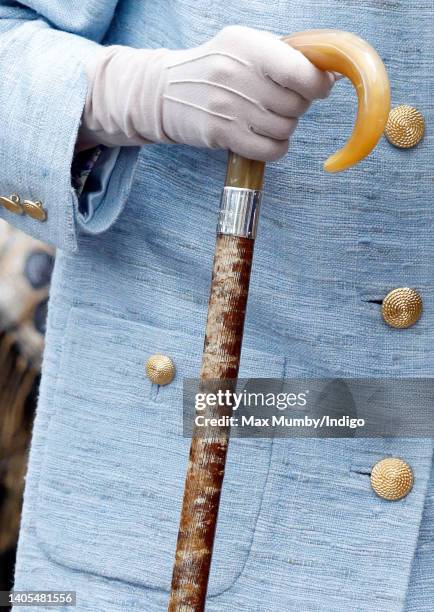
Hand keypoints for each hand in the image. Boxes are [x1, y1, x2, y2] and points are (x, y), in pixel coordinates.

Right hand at [79, 25, 333, 160]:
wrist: (162, 91)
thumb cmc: (212, 69)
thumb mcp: (242, 46)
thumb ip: (282, 55)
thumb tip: (328, 75)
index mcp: (247, 45)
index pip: (300, 71)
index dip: (317, 85)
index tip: (318, 88)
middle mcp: (237, 74)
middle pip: (295, 105)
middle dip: (296, 108)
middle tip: (280, 104)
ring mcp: (228, 106)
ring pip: (284, 129)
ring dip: (284, 129)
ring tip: (267, 120)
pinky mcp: (221, 134)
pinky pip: (268, 149)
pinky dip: (275, 148)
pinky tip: (266, 139)